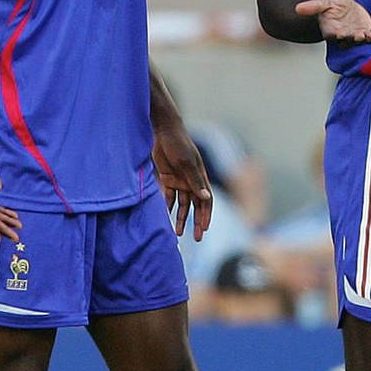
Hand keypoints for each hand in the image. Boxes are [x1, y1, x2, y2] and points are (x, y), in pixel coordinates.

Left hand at [152, 122, 212, 240]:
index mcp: (200, 178)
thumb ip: (195, 180)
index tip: (204, 229)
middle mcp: (192, 182)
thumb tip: (206, 198)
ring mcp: (180, 181)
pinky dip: (169, 207)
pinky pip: (170, 197)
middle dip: (196, 222)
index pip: (206, 202)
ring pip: (182, 204)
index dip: (206, 216)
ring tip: (178, 233)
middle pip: (196, 206)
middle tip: (197, 238)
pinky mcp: (168, 179)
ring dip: (181, 218)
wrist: (164, 131)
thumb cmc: (178, 144)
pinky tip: (166, 217)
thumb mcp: (186, 162)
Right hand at [295, 0, 370, 42]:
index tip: (340, 34)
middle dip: (353, 40)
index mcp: (330, 30)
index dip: (337, 36)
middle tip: (359, 36)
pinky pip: (370, 34)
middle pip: (348, 41)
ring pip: (360, 41)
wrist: (340, 2)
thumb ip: (312, 6)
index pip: (332, 36)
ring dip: (366, 39)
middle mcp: (342, 34)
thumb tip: (298, 8)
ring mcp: (353, 33)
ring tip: (370, 34)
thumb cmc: (329, 2)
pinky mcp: (363, 29)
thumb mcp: (321, 1)